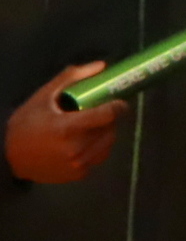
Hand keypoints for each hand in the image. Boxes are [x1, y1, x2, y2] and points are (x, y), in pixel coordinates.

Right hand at [7, 65, 124, 183]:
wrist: (9, 156)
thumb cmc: (26, 123)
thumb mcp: (44, 96)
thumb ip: (72, 78)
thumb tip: (101, 66)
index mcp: (68, 128)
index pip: (107, 115)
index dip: (118, 107)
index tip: (119, 101)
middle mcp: (76, 149)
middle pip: (110, 130)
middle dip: (109, 120)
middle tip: (100, 113)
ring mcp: (79, 164)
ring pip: (107, 144)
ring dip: (105, 133)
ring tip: (89, 127)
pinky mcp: (79, 174)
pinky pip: (98, 157)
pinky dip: (96, 148)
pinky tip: (82, 141)